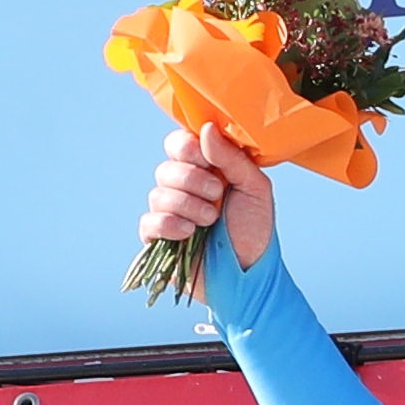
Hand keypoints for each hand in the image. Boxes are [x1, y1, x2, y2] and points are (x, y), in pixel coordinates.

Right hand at [142, 122, 273, 284]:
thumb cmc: (255, 231)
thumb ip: (232, 158)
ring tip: (211, 221)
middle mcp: (184, 188)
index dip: (187, 148)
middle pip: (167, 168)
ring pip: (158, 194)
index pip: (178, 144)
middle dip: (193, 181)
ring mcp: (169, 213)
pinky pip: (149, 222)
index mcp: (205, 170)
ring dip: (188, 206)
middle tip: (217, 196)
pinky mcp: (158, 239)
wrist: (250, 276)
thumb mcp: (255, 189)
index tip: (207, 160)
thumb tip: (206, 128)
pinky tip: (189, 234)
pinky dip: (170, 225)